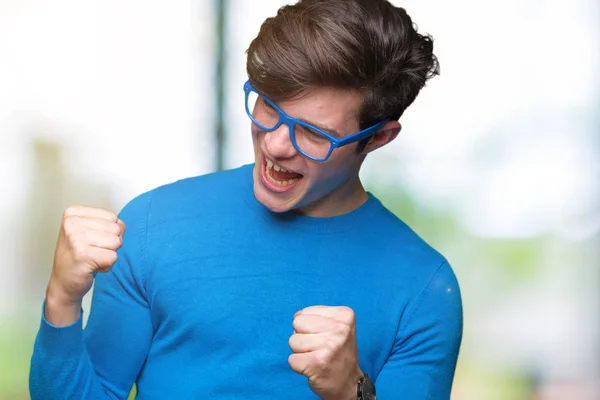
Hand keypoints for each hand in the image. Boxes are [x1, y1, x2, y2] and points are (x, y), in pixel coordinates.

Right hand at [45, 205, 124, 324]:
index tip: (91, 241)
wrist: (63, 283)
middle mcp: (72, 223)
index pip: (112, 216)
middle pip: (115, 229)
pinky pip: (113, 257)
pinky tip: (92, 267)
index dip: (109, 232)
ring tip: (92, 258)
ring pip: (116, 242)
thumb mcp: (90, 231)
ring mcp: (76, 239)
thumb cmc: (78, 256)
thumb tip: (121, 225)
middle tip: (92, 252)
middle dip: (110, 244)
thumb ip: (108, 223)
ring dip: (108, 254)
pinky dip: (107, 265)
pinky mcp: (83, 255)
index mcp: (73, 213)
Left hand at [288, 306, 362, 399]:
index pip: (304, 312)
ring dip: (301, 352)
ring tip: (317, 357)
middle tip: (319, 348)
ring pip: (292, 341)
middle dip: (303, 337)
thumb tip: (296, 315)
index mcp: (344, 315)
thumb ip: (315, 317)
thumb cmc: (337, 352)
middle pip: (297, 324)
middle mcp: (339, 329)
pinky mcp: (317, 363)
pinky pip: (291, 359)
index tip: (325, 337)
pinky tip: (313, 368)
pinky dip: (299, 366)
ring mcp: (329, 346)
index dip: (309, 327)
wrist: (349, 383)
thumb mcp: (336, 326)